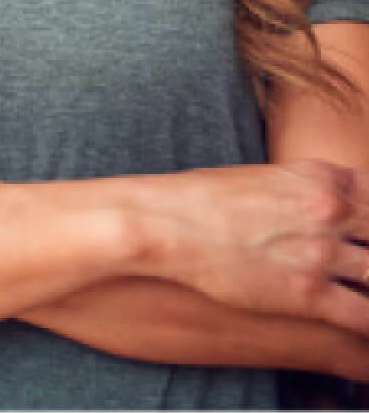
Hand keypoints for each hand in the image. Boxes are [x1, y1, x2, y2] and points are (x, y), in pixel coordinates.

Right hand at [137, 160, 368, 335]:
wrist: (165, 223)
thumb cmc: (201, 199)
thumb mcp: (265, 178)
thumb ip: (308, 190)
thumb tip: (329, 207)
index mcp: (322, 178)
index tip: (366, 238)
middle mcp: (330, 211)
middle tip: (363, 268)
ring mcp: (322, 253)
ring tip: (364, 292)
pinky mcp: (309, 294)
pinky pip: (366, 319)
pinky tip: (366, 335)